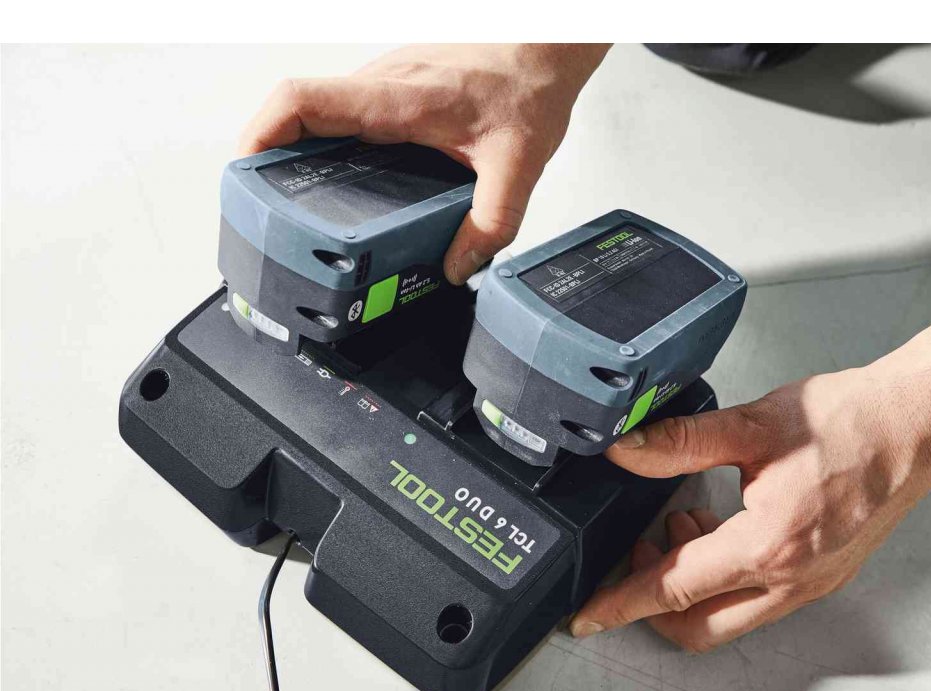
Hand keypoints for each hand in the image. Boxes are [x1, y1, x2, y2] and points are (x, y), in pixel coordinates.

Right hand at [238, 44, 608, 283]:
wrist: (546, 45)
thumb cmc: (530, 85)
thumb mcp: (517, 167)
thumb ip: (490, 224)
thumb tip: (457, 268)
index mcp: (398, 99)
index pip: (304, 101)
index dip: (262, 133)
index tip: (247, 172)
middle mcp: (381, 85)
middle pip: (295, 111)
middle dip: (266, 156)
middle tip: (264, 207)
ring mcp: (383, 84)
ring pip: (316, 109)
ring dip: (293, 148)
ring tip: (291, 204)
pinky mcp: (393, 89)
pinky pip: (341, 112)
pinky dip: (323, 142)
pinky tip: (338, 180)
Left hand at [570, 365, 930, 650]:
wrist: (916, 424)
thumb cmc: (851, 422)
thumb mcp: (752, 425)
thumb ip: (680, 442)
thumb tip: (626, 448)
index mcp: (767, 545)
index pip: (674, 589)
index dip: (622, 603)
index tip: (589, 616)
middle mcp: (790, 579)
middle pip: (699, 625)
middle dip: (654, 604)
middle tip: (637, 553)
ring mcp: (810, 583)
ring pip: (730, 617)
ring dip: (693, 587)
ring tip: (679, 527)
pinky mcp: (824, 575)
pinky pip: (759, 600)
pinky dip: (726, 578)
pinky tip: (719, 528)